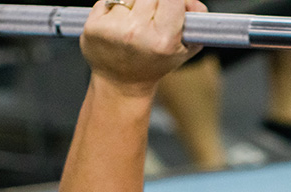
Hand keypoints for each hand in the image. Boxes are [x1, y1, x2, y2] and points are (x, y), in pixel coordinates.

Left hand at [81, 0, 207, 95]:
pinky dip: (114, 8)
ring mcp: (112, 29)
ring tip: (133, 24)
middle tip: (151, 18)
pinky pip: (109, 0)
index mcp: (162, 40)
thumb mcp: (185, 48)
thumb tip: (193, 2)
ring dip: (133, 5)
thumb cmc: (154, 63)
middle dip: (153, 2)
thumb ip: (197, 21)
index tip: (171, 5)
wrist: (121, 84)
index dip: (173, 0)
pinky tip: (117, 26)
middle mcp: (136, 33)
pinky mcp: (93, 26)